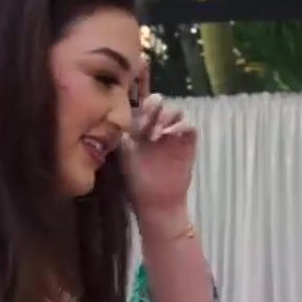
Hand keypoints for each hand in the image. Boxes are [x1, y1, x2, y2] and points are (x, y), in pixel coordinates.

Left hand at [121, 65, 197, 221]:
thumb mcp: (123, 155)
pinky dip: (180, 127)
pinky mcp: (188, 143)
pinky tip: (168, 135)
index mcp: (141, 126)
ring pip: (176, 111)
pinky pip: (189, 126)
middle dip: (153, 106)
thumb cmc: (136, 181)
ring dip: (166, 117)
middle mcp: (157, 126)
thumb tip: (111, 118)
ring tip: (155, 134)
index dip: (140, 97)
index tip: (135, 103)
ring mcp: (173, 134)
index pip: (142, 102)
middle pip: (160, 102)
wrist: (155, 203)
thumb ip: (121, 135)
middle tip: (146, 119)